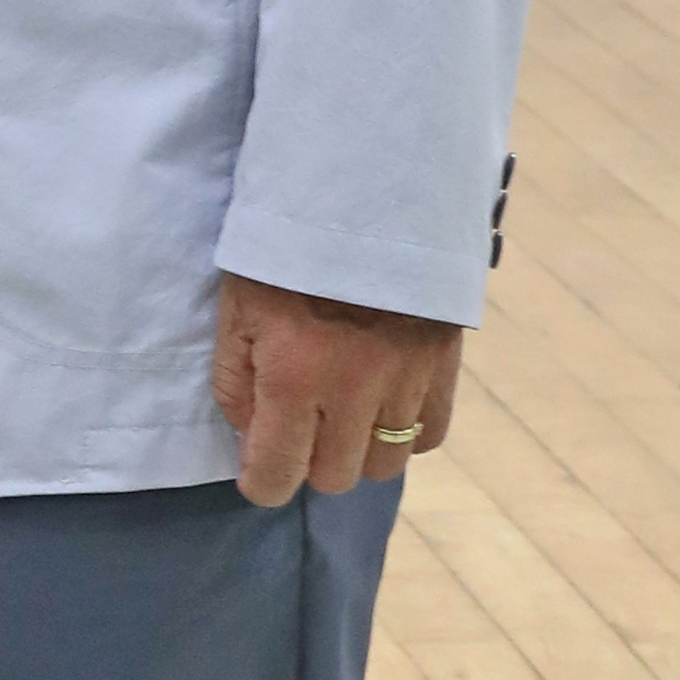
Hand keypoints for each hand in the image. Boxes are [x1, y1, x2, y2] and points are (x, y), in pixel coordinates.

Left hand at [213, 275, 461, 505]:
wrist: (361, 195)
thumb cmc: (283, 251)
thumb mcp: (235, 311)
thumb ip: (235, 383)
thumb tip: (252, 439)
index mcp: (294, 377)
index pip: (278, 474)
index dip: (261, 484)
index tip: (258, 471)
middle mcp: (354, 390)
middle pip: (335, 477)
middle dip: (309, 462)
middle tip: (300, 426)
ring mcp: (406, 380)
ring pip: (385, 464)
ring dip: (357, 450)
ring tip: (343, 415)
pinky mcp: (445, 364)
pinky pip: (431, 434)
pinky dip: (406, 431)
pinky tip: (383, 404)